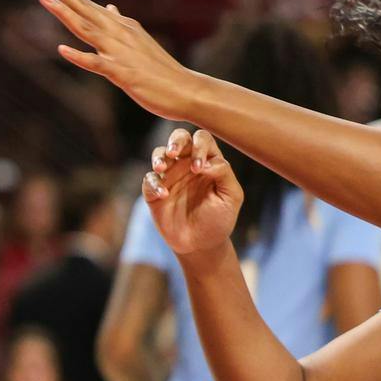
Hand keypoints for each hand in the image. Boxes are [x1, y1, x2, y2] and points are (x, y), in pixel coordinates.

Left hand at [35, 0, 203, 120]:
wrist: (186, 90)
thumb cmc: (159, 68)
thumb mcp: (138, 40)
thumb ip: (120, 24)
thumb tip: (109, 7)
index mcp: (119, 26)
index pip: (85, 3)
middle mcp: (118, 33)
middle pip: (82, 7)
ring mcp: (119, 52)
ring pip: (86, 29)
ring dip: (64, 14)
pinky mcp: (122, 73)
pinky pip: (97, 64)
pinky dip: (80, 56)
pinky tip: (62, 50)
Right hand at [144, 127, 243, 254]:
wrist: (201, 244)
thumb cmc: (219, 218)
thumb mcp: (232, 197)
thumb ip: (224, 173)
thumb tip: (204, 161)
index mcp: (208, 161)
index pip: (202, 139)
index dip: (199, 147)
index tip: (199, 168)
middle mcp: (187, 164)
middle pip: (179, 137)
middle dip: (176, 140)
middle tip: (175, 152)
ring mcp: (170, 176)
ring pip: (160, 153)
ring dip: (159, 157)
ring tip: (162, 168)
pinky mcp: (154, 191)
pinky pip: (149, 179)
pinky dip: (154, 184)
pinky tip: (163, 195)